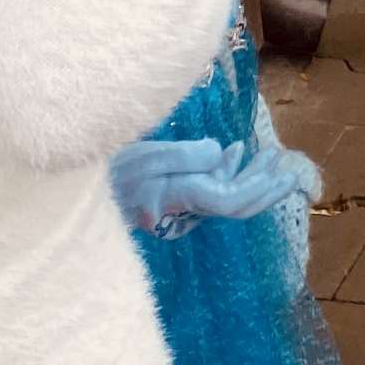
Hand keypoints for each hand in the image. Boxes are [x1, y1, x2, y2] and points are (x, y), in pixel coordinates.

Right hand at [109, 137, 317, 234]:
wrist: (73, 196)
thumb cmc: (106, 175)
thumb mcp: (145, 157)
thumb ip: (185, 155)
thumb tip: (222, 154)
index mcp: (181, 201)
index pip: (231, 202)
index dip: (259, 188)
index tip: (282, 169)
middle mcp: (183, 210)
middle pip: (234, 206)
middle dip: (265, 187)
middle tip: (290, 167)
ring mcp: (177, 207)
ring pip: (223, 198)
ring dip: (250, 178)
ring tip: (272, 156)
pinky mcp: (169, 200)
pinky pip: (206, 191)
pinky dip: (226, 173)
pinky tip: (235, 153)